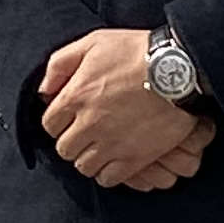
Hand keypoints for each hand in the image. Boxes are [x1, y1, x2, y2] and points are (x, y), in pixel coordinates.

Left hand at [39, 28, 212, 192]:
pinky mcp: (135, 157)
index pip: (49, 124)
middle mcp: (89, 124)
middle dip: (72, 140)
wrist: (180, 68)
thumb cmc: (136, 52)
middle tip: (85, 133)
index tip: (69, 118)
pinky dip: (107, 172)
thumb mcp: (92, 43)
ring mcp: (112, 143)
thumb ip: (60, 64)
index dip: (58, 121)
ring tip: (99, 146)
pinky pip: (108, 178)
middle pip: (65, 149)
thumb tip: (44, 90)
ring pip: (83, 166)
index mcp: (76, 96)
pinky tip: (114, 158)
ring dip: (88, 157)